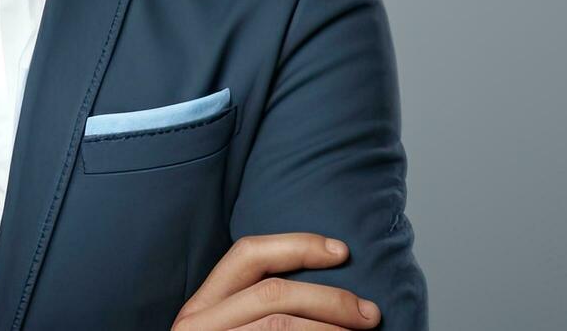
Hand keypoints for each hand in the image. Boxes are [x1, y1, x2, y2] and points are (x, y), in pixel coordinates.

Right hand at [172, 232, 381, 330]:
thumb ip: (261, 312)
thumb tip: (337, 298)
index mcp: (203, 305)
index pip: (248, 254)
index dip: (298, 245)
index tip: (343, 252)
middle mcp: (197, 323)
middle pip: (273, 293)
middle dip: (331, 299)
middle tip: (369, 314)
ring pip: (279, 325)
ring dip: (329, 328)